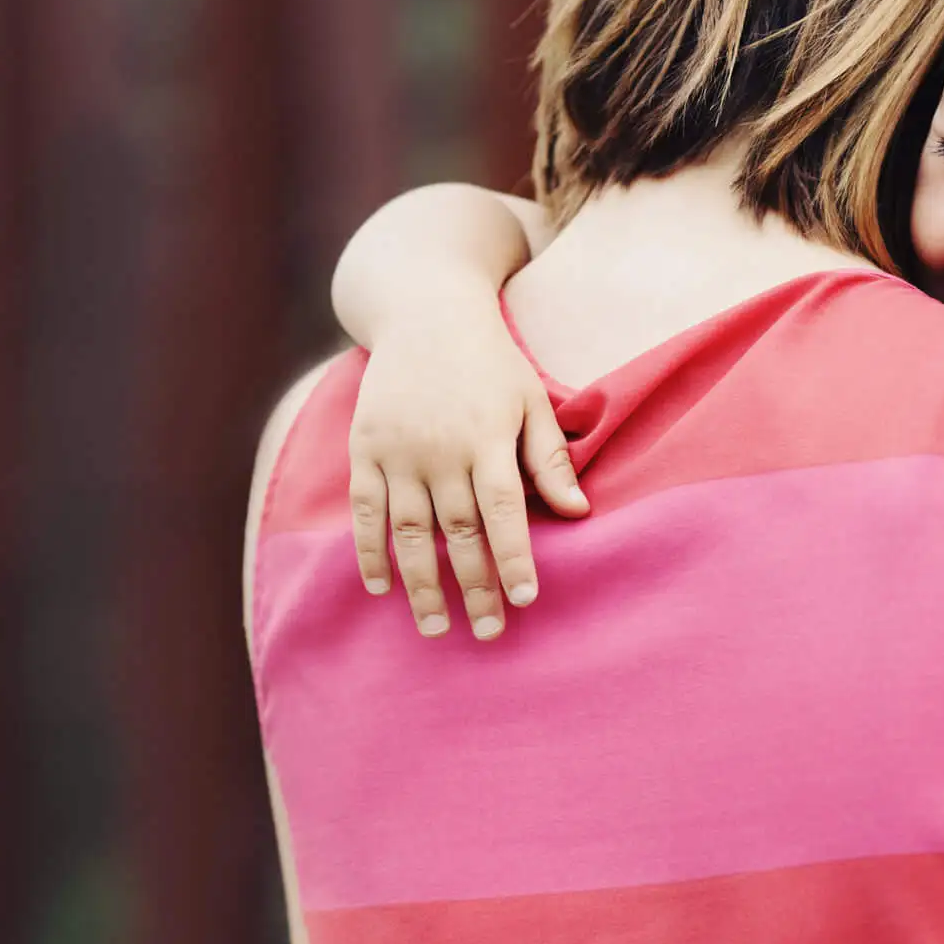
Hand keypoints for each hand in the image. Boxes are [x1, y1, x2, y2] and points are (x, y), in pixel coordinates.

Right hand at [346, 299, 586, 640]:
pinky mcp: (364, 448)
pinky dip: (370, 552)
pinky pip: (365, 511)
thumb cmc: (490, 361)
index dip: (514, 557)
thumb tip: (579, 513)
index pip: (503, 510)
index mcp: (488, 437)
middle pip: (457, 531)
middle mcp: (440, 448)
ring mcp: (397, 450)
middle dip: (473, 586)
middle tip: (488, 632)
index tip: (525, 599)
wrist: (424, 311)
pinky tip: (383, 588)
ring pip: (408, 531)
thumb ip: (549, 458)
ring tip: (436, 627)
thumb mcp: (531, 398)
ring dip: (421, 584)